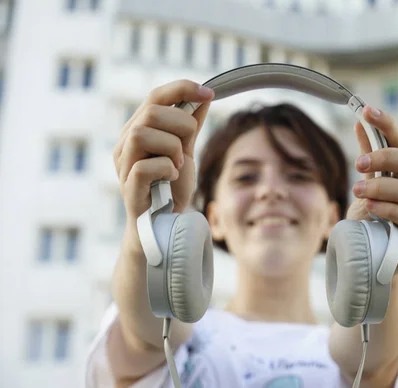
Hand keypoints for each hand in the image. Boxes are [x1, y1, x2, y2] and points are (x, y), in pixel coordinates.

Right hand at [113, 79, 214, 222]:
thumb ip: (191, 125)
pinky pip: (144, 166)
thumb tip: (204, 96)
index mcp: (138, 129)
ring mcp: (123, 165)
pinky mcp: (128, 186)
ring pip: (142, 133)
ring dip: (172, 147)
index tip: (210, 93)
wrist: (165, 225)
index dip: (182, 88)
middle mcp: (125, 143)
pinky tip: (173, 177)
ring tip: (179, 164)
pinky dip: (166, 168)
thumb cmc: (171, 187)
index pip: (155, 95)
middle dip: (181, 124)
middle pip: (150, 110)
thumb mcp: (186, 151)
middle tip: (188, 146)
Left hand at [345, 106, 397, 272]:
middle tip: (359, 163)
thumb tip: (361, 123)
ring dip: (382, 187)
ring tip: (356, 191)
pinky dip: (388, 209)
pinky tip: (369, 208)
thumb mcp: (368, 185)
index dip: (389, 125)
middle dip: (389, 157)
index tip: (366, 111)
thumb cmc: (372, 220)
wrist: (370, 258)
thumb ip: (369, 157)